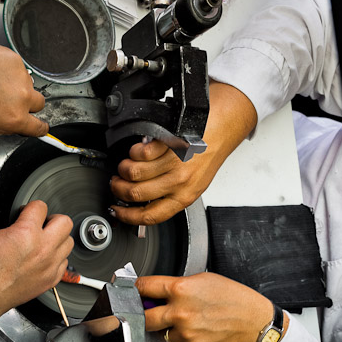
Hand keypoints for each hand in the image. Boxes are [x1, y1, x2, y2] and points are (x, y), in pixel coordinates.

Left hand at [0, 39, 48, 136]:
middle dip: (28, 104)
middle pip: (39, 103)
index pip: (40, 127)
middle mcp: (21, 98)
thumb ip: (4, 126)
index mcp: (14, 119)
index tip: (39, 125)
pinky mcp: (14, 59)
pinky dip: (8, 71)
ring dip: (16, 85)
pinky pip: (18, 68)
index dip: (40, 127)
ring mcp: (20, 76)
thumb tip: (14, 124)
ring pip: (28, 84)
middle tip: (10, 100)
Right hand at [0, 201, 72, 326]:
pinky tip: (42, 259)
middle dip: (52, 220)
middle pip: (65, 222)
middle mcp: (43, 249)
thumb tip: (26, 224)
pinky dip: (56, 259)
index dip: (32, 208)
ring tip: (43, 243)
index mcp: (26, 233)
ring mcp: (49, 266)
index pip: (41, 207)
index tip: (28, 213)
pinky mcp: (50, 280)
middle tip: (42, 225)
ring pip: (68, 243)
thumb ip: (16, 226)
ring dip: (57, 240)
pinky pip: (63, 263)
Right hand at [109, 82, 257, 225]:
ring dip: (125, 167)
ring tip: (128, 163)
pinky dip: (136, 150)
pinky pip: (141, 152)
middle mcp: (181, 182)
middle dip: (119, 188)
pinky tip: (141, 148)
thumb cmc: (209, 151)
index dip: (127, 216)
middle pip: (136, 193)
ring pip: (134, 172)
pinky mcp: (171, 143)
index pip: (150, 216)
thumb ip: (170, 193)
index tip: (116, 210)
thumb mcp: (194, 181)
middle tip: (117, 181)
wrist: (224, 125)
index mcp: (185, 196)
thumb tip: (140, 201)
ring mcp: (176, 162)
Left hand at [137, 273, 277, 341]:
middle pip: (144, 318)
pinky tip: (201, 331)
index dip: (133, 289)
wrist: (253, 322)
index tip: (128, 290)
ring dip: (171, 328)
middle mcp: (180, 312)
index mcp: (181, 289)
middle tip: (148, 313)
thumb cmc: (233, 298)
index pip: (144, 288)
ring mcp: (185, 333)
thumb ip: (177, 285)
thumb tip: (156, 291)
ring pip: (164, 333)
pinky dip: (187, 339)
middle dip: (143, 316)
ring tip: (191, 320)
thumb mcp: (204, 280)